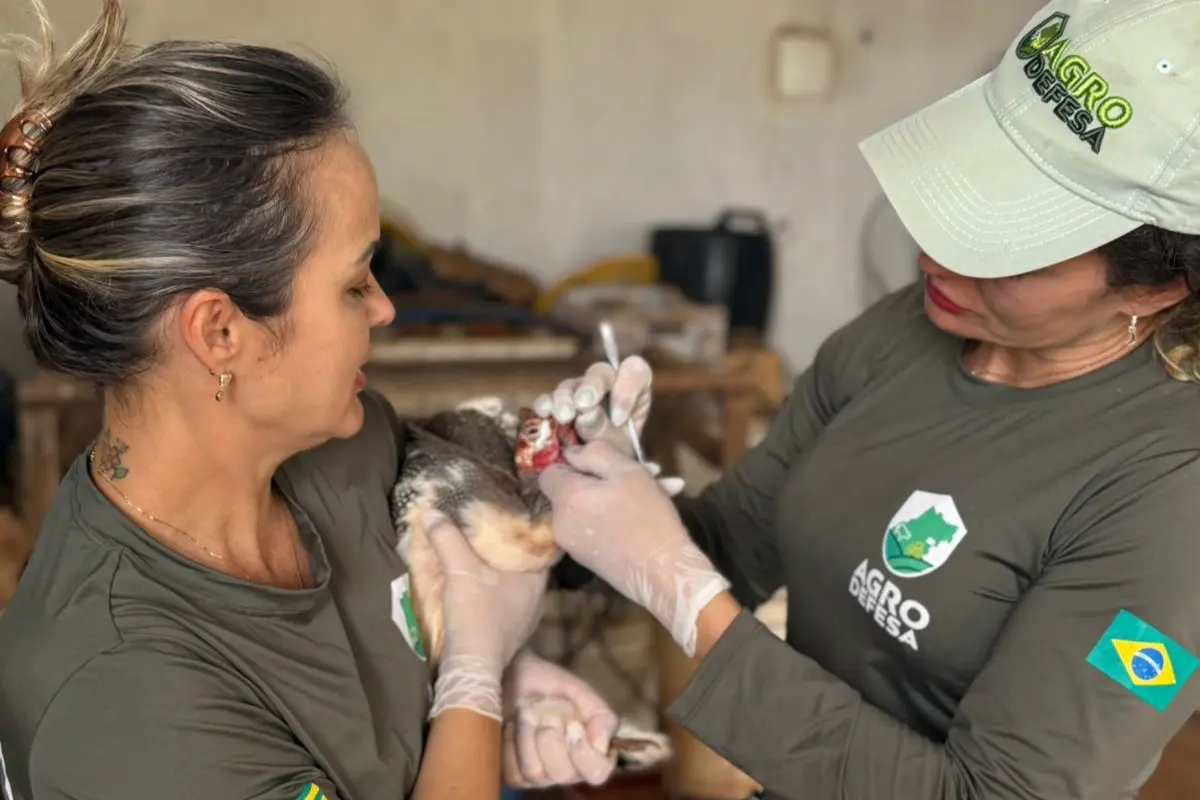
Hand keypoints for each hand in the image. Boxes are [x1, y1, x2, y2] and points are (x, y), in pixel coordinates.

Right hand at [426, 516, 548, 720]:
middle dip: (506, 548)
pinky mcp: (511, 631)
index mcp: (537, 578)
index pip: (537, 543)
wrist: (472, 666)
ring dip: (498, 571)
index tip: (508, 512)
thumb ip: (448, 539)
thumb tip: (433, 512)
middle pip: (523, 563)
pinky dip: (493, 590)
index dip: (523, 527)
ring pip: (514, 583)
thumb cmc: (477, 614)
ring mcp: (526, 616)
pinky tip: (477, 584)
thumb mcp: (460, 570)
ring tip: (479, 553)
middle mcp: (538, 596)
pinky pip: (505, 600)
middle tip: (489, 528)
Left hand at [501, 650, 618, 787]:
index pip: (596, 773)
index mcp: (592, 754)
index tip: (573, 725)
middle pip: (562, 774)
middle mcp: (569, 772)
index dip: (583, 753)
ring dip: (528, 736)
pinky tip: (513, 725)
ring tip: (527, 713)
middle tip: (547, 714)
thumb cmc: (556, 687)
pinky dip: (512, 743)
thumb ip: (602, 718)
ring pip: (534, 772)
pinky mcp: (516, 775)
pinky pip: (514, 772)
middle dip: (551, 738)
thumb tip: (602, 743)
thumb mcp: (585, 695)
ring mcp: (541, 777)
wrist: (520, 677)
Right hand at [533, 356, 683, 495]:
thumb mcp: (620, 449)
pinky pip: (548, 400)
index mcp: (632, 390)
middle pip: (600, 373)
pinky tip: (544, 414)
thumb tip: (586, 418)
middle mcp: (605, 387)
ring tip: (563, 416)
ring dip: (565, 398)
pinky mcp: (556, 407)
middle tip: (583, 405)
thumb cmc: (617, 458)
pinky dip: (545, 405)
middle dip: (591, 387)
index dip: (627, 389)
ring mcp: (578, 394)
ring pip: (571, 385)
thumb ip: (608, 434)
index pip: (635, 372)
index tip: (619, 419)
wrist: (597, 477)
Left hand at [538, 441, 730, 657]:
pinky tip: (648, 513)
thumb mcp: (626, 472)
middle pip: (573, 489)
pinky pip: (595, 527)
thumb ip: (594, 454)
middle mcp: (560, 522)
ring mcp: (572, 544)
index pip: (549, 470)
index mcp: (566, 498)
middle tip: (644, 472)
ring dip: (616, 496)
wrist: (662, 573)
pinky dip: (615, 517)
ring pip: (588, 507)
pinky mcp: (586, 559)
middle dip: (605, 478)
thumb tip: (572, 452)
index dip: (573, 461)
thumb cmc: (646, 517)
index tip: (601, 461)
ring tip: (659, 489)